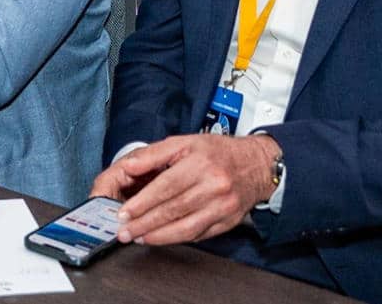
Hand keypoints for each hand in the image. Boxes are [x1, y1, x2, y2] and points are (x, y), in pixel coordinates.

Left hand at [91, 134, 279, 244]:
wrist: (257, 165)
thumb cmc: (218, 152)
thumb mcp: (184, 142)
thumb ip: (153, 153)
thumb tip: (128, 166)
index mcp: (200, 163)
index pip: (166, 186)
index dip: (143, 202)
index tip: (124, 213)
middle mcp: (214, 186)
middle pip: (174, 209)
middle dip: (145, 223)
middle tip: (125, 231)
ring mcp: (223, 207)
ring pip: (187, 227)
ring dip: (159, 236)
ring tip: (139, 238)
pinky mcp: (228, 222)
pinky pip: (199, 234)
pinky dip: (178, 238)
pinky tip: (162, 238)